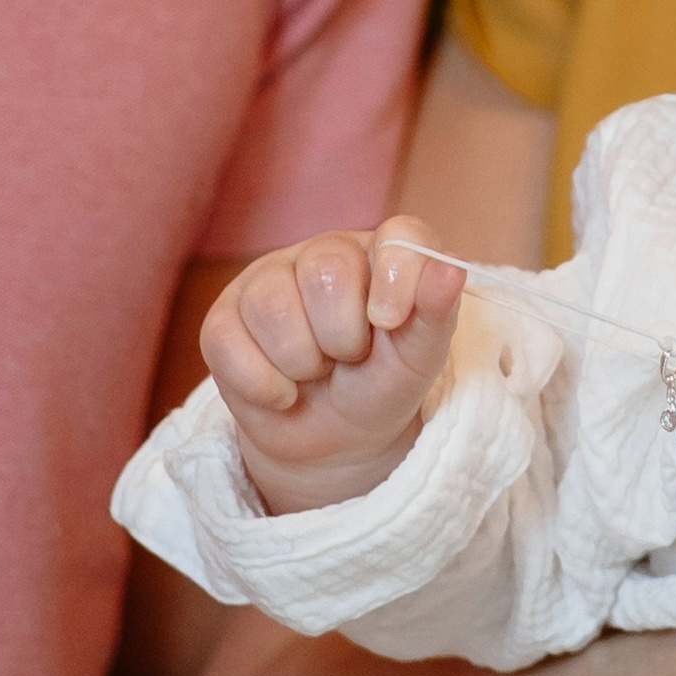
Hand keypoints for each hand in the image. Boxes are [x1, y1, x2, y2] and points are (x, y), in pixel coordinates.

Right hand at [199, 213, 464, 514]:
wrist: (334, 440)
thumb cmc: (382, 385)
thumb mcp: (418, 358)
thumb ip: (436, 314)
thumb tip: (452, 269)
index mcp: (382, 253)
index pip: (399, 235)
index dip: (397, 278)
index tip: (390, 323)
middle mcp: (324, 254)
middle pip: (326, 271)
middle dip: (344, 336)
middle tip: (350, 358)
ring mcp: (267, 281)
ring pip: (272, 306)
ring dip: (303, 362)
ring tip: (317, 372)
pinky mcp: (223, 319)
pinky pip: (228, 341)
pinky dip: (264, 384)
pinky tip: (283, 391)